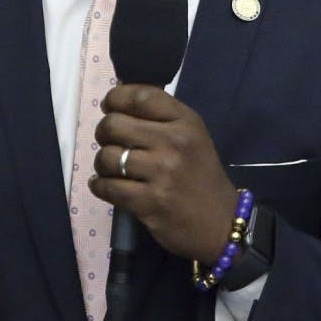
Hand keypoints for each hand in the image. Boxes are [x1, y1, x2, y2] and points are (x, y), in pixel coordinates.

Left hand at [89, 85, 236, 262]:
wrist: (221, 223)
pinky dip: (99, 185)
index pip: (140, 96)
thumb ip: (161, 118)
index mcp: (186, 122)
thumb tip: (118, 103)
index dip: (115, 98)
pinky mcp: (150, 202)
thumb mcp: (192, 136)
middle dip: (104, 132)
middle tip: (109, 142)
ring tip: (111, 168)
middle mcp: (174, 142)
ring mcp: (162, 173)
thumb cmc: (201, 176)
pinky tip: (106, 186)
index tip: (109, 107)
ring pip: (107, 156)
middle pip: (114, 124)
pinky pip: (107, 186)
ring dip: (102, 163)